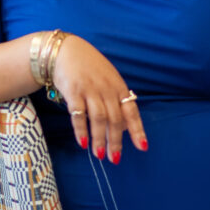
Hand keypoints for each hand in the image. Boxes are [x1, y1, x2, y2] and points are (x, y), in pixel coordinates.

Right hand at [53, 33, 147, 161]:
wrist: (66, 50)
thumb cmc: (89, 67)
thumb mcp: (108, 78)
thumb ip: (117, 100)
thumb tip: (126, 127)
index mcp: (118, 86)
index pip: (131, 111)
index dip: (137, 130)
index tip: (143, 147)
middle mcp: (106, 89)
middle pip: (115, 119)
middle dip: (115, 141)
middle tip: (114, 159)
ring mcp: (89, 90)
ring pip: (98, 119)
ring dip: (99, 139)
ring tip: (99, 154)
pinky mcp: (73, 91)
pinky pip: (78, 115)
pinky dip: (81, 130)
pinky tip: (83, 142)